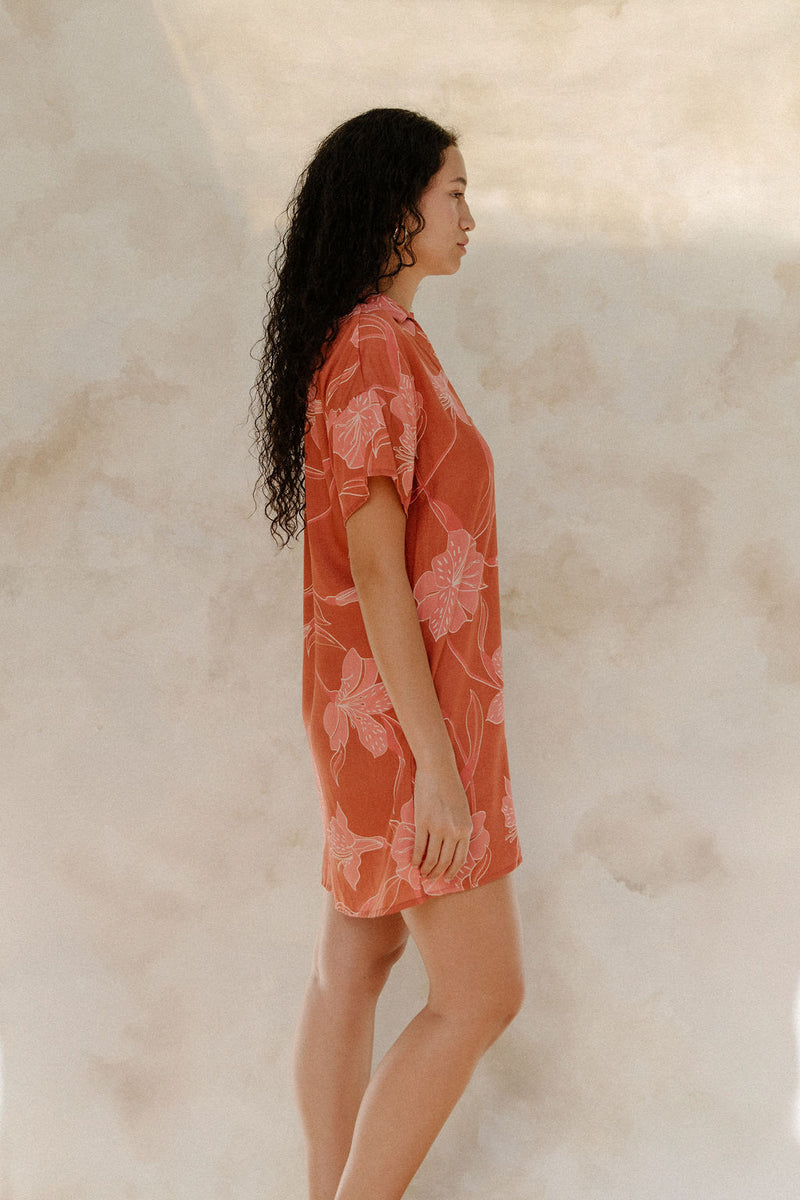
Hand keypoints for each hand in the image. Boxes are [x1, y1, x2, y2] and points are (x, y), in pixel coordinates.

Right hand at [412, 761, 472, 882]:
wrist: (438, 769)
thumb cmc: (451, 788)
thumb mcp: (463, 810)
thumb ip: (460, 828)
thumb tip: (453, 846)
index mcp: (466, 828)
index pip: (461, 858)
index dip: (453, 871)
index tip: (447, 878)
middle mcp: (453, 831)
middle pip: (445, 861)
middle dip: (437, 873)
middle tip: (431, 879)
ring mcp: (437, 827)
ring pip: (431, 857)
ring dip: (426, 869)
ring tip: (421, 873)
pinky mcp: (422, 822)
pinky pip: (419, 846)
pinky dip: (415, 858)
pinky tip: (412, 863)